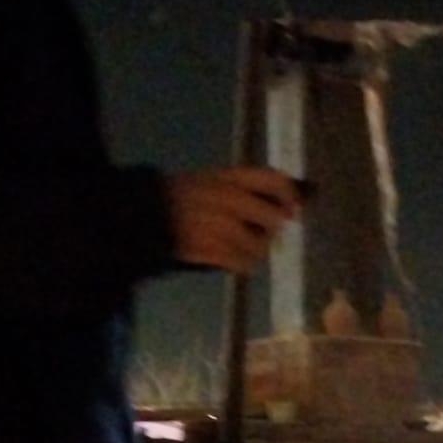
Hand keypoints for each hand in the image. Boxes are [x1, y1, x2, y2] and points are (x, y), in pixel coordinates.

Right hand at [165, 166, 302, 273]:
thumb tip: (289, 206)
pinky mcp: (211, 250)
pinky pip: (242, 263)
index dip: (290, 195)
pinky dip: (242, 264)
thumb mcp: (213, 181)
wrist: (148, 214)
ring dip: (256, 250)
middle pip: (272, 219)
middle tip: (265, 233)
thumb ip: (247, 190)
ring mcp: (220, 226)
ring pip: (259, 247)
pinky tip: (233, 259)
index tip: (293, 209)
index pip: (273, 180)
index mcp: (229, 178)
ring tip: (243, 247)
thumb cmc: (185, 197)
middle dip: (273, 230)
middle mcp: (229, 199)